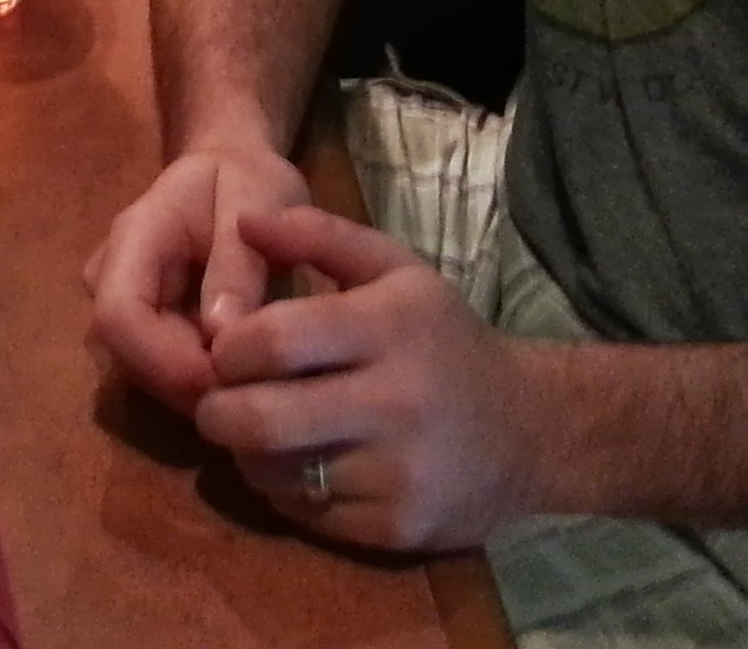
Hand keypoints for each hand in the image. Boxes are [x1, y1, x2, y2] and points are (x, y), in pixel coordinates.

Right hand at [83, 143, 313, 412]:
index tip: (231, 380)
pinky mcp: (137, 328)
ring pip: (141, 372)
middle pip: (126, 354)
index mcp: (134, 237)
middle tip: (261, 388)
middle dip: (188, 383)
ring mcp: (120, 305)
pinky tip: (243, 370)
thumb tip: (220, 334)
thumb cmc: (246, 181)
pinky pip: (158, 371)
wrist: (230, 170)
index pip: (119, 315)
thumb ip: (239, 262)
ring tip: (258, 376)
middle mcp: (111, 277)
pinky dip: (199, 381)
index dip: (165, 361)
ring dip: (195, 387)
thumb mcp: (259, 201)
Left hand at [195, 205, 537, 552]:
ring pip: (275, 473)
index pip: (270, 342)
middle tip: (218, 401)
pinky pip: (305, 514)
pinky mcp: (397, 528)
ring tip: (260, 430)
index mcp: (388, 328)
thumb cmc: (443, 338)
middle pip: (259, 421)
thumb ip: (316, 235)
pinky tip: (302, 464)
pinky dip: (286, 490)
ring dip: (247, 453)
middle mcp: (395, 404)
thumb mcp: (394, 269)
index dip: (227, 349)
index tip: (226, 350)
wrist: (530, 431)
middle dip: (217, 411)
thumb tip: (242, 220)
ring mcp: (397, 474)